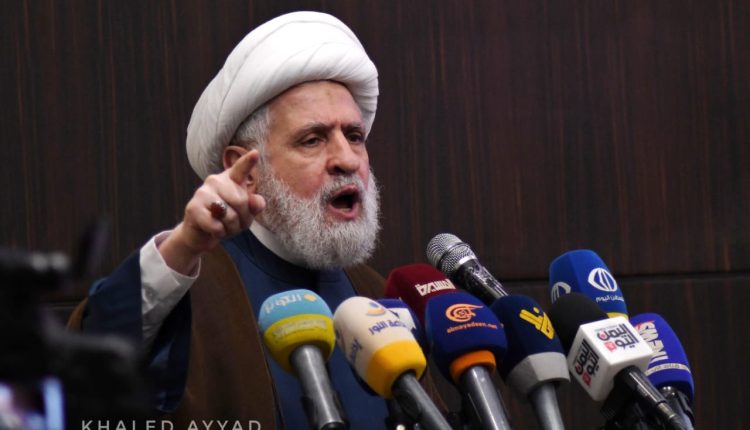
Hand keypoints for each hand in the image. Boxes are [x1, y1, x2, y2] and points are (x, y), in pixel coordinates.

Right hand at [159, 150, 265, 273]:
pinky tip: (213, 230)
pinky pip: (217, 226)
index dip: (248, 162)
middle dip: (242, 219)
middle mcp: (215, 181)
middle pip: (241, 201)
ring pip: (229, 215)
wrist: (202, 234)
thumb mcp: (245, 213)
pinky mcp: (193, 208)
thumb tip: (256, 200)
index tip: (255, 153)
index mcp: (230, 179)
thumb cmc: (226, 219)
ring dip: (231, 228)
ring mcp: (202, 192)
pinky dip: (219, 233)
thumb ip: (254, 205)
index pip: (240, 169)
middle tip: (234, 222)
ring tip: (223, 226)